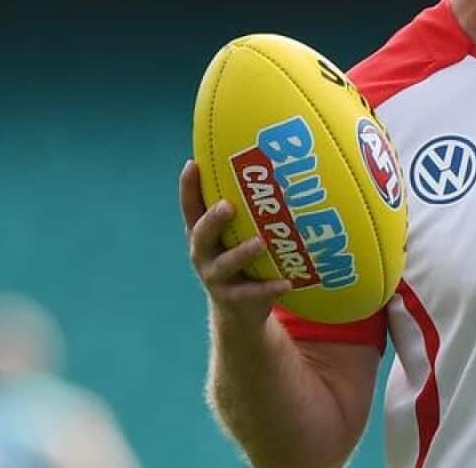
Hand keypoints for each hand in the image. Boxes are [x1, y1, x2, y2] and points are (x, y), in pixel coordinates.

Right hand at [180, 161, 289, 325]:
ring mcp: (216, 278)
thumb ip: (248, 210)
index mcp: (203, 235)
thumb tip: (277, 169)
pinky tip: (287, 282)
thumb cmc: (242, 260)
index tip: (192, 164)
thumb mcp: (238, 235)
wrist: (238, 311)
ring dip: (243, 253)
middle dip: (213, 220)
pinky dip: (269, 287)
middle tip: (227, 205)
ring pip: (225, 265)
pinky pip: (251, 293)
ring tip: (261, 242)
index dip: (188, 188)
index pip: (191, 208)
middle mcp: (203, 254)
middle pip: (201, 235)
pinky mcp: (233, 299)